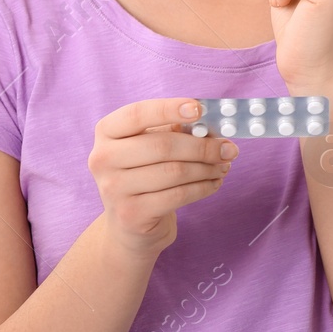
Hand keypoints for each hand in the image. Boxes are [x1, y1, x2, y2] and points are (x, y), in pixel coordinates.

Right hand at [88, 98, 237, 259]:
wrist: (128, 223)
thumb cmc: (145, 173)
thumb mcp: (151, 146)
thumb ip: (175, 131)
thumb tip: (211, 128)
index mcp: (107, 132)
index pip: (137, 114)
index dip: (168, 109)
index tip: (199, 108)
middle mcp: (102, 159)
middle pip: (162, 145)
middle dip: (203, 146)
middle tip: (230, 148)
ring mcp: (114, 188)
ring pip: (175, 172)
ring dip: (208, 168)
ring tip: (224, 166)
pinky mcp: (131, 214)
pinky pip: (178, 195)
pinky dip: (204, 187)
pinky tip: (214, 183)